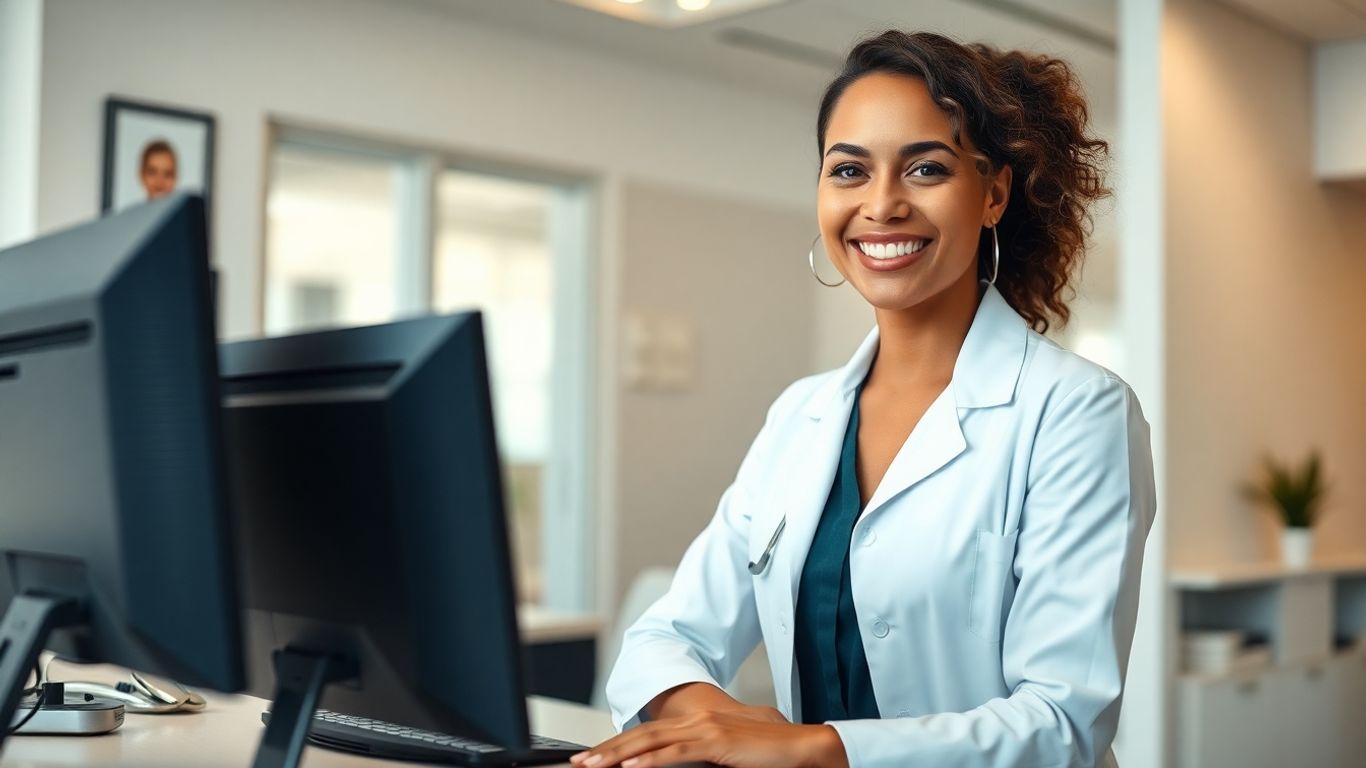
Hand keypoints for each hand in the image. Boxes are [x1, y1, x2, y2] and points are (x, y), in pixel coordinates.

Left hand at [568, 710, 846, 767]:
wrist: (804, 747)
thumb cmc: (770, 754)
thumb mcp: (727, 754)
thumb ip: (702, 756)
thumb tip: (681, 764)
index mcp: (697, 723)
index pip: (649, 733)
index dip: (618, 744)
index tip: (593, 757)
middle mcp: (697, 721)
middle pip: (642, 735)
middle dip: (607, 749)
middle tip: (578, 761)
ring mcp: (705, 729)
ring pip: (651, 742)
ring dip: (618, 754)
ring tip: (592, 764)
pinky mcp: (716, 742)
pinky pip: (676, 753)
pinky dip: (651, 759)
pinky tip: (631, 766)